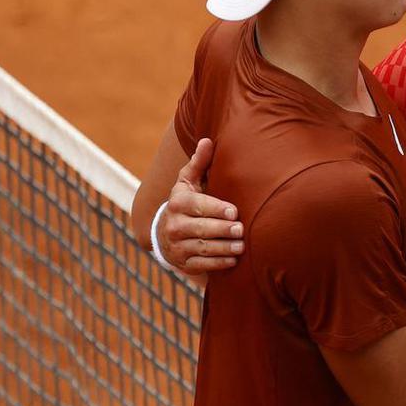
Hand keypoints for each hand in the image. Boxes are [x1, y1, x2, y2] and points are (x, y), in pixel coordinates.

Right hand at [161, 138, 244, 273]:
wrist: (164, 233)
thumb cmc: (185, 203)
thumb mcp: (187, 182)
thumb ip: (199, 163)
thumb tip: (208, 140)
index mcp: (178, 203)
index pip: (197, 206)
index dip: (216, 209)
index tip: (234, 211)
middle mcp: (174, 225)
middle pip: (201, 228)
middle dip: (222, 229)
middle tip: (241, 229)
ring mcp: (177, 246)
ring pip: (203, 248)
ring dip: (224, 248)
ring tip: (241, 246)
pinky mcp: (183, 263)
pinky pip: (202, 265)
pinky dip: (218, 263)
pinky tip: (234, 260)